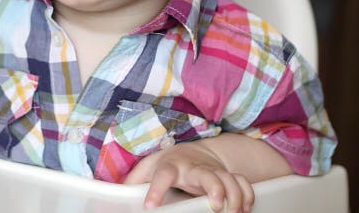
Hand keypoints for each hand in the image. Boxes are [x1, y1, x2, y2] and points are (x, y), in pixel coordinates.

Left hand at [123, 141, 253, 212]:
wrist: (193, 152)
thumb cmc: (167, 164)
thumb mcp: (148, 169)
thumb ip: (133, 181)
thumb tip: (111, 194)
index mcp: (170, 166)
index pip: (161, 175)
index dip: (156, 189)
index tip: (150, 206)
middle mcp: (194, 167)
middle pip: (206, 173)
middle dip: (214, 187)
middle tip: (216, 205)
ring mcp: (213, 170)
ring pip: (229, 179)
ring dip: (235, 196)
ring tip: (234, 212)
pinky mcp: (227, 175)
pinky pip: (242, 182)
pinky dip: (247, 194)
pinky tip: (246, 209)